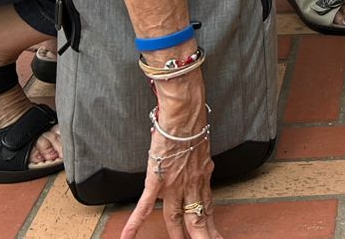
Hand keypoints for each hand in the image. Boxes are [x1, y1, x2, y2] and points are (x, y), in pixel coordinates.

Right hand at [121, 78, 223, 238]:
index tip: (216, 234)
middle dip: (201, 235)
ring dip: (178, 235)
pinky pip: (144, 206)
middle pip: (196, 218)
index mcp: (201, 177)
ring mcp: (174, 186)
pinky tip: (127, 236)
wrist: (184, 117)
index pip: (207, 206)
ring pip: (176, 218)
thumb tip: (202, 163)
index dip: (211, 223)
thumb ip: (200, 161)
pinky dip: (135, 223)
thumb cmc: (192, 125)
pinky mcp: (156, 182)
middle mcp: (191, 185)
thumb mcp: (202, 147)